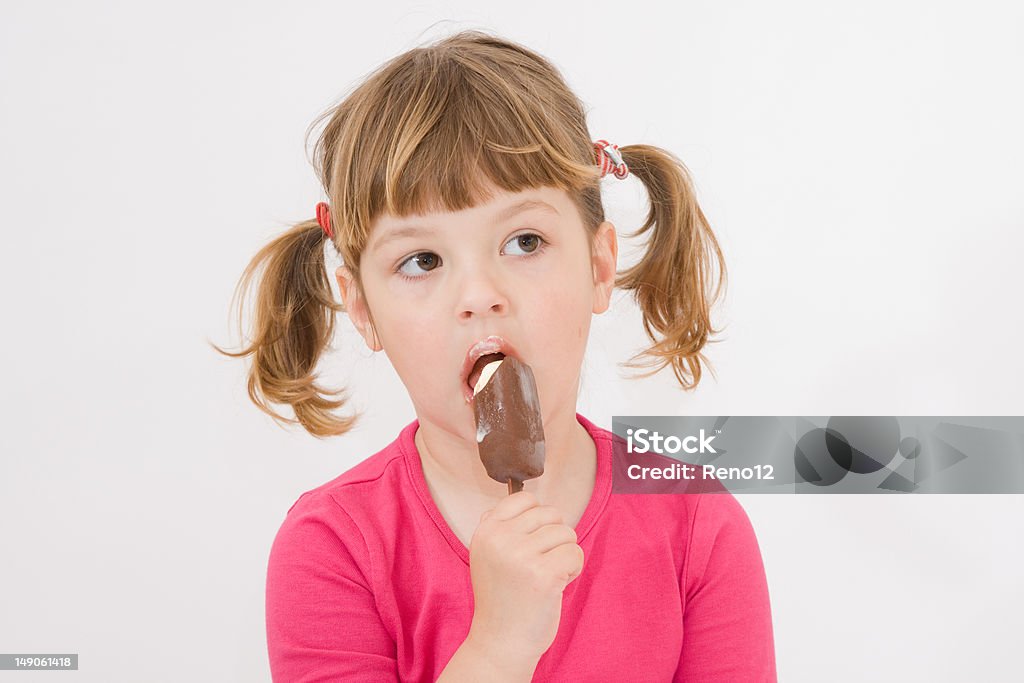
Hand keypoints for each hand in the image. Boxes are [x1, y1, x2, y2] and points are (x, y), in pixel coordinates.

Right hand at [465, 491, 584, 663]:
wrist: (501, 641)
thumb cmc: (501, 598)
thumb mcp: (486, 555)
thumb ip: (500, 526)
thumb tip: (526, 501)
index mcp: (486, 531)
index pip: (525, 499)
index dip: (538, 519)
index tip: (533, 543)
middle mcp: (500, 539)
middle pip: (551, 514)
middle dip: (555, 538)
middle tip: (542, 564)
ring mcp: (521, 556)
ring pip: (566, 533)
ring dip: (565, 554)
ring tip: (549, 575)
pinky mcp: (544, 574)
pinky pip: (575, 553)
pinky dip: (574, 569)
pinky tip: (558, 584)